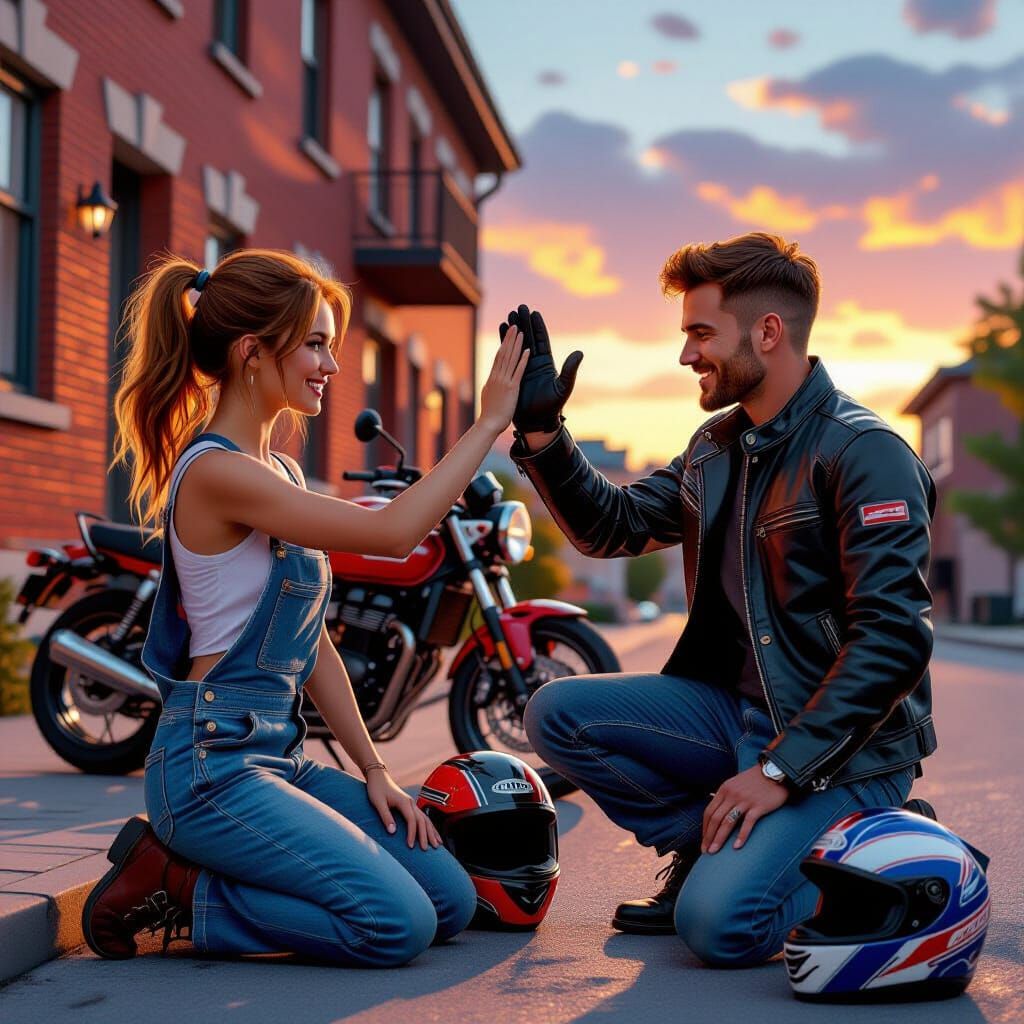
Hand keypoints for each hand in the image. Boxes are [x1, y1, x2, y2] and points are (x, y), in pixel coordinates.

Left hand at [366, 769, 441, 849]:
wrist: (378, 777)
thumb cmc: (376, 788)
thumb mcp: (378, 803)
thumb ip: (386, 817)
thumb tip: (393, 832)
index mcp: (404, 802)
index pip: (412, 820)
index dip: (412, 834)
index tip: (410, 846)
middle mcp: (411, 803)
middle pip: (422, 821)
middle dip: (426, 835)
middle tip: (427, 849)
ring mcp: (412, 804)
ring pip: (426, 819)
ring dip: (432, 832)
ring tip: (437, 844)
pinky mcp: (410, 805)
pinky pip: (423, 817)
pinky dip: (429, 826)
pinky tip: (433, 833)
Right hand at [479, 322, 530, 434]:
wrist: (489, 425)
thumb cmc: (490, 414)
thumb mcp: (488, 395)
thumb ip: (492, 385)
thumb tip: (491, 380)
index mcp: (493, 378)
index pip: (499, 356)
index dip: (503, 343)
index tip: (506, 332)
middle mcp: (498, 377)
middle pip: (504, 352)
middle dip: (510, 338)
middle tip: (514, 323)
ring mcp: (504, 381)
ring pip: (511, 358)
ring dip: (517, 344)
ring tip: (521, 330)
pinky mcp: (511, 389)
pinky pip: (518, 372)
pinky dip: (523, 361)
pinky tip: (527, 350)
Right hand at [498, 305, 582, 432]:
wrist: (538, 421)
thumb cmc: (552, 407)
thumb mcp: (563, 387)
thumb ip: (570, 369)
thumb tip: (579, 352)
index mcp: (546, 363)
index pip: (541, 340)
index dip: (537, 327)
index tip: (534, 313)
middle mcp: (534, 363)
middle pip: (528, 338)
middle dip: (524, 323)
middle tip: (519, 308)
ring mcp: (523, 369)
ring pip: (516, 345)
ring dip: (512, 332)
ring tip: (508, 317)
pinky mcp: (513, 376)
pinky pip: (508, 358)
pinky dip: (504, 346)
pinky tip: (501, 336)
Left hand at [701, 765, 788, 853]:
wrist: (776, 771)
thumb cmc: (755, 780)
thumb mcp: (735, 783)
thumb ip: (726, 796)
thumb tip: (717, 812)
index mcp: (724, 789)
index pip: (709, 811)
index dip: (704, 828)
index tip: (703, 840)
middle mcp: (732, 794)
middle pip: (715, 819)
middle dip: (708, 836)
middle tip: (705, 851)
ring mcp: (745, 801)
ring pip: (727, 822)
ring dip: (719, 839)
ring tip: (714, 852)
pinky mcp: (758, 806)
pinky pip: (747, 823)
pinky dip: (741, 836)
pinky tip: (736, 847)